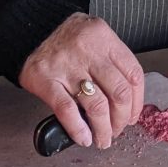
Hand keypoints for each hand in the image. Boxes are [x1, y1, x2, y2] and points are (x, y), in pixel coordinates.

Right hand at [19, 13, 144, 149]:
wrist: (30, 28)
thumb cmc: (65, 37)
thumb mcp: (94, 38)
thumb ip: (111, 63)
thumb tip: (126, 102)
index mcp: (104, 39)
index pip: (133, 75)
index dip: (137, 102)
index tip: (132, 116)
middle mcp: (88, 51)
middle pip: (119, 93)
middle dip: (121, 119)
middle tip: (117, 130)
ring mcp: (67, 66)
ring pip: (97, 106)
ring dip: (103, 130)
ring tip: (101, 138)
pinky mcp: (46, 80)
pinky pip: (67, 110)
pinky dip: (79, 129)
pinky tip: (83, 137)